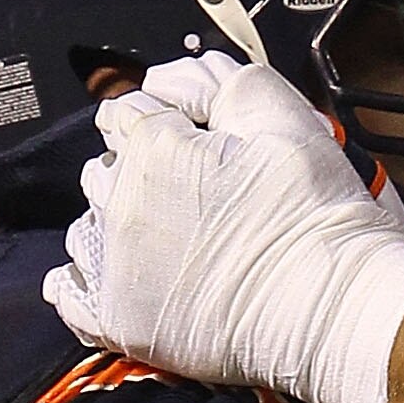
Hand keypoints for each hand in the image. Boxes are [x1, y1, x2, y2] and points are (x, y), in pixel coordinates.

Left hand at [44, 55, 403, 402]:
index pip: (129, 114)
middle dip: (138, 174)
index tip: (189, 144)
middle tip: (194, 197)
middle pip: (105, 170)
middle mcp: (123, 203)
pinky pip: (69, 296)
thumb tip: (170, 80)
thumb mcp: (284, 118)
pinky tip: (116, 276)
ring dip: (117, 225)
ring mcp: (116, 266)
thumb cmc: (318, 222)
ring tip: (171, 242)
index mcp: (154, 148)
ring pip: (87, 227)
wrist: (334, 310)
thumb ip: (220, 83)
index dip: (163, 124)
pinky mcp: (120, 322)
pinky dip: (83, 283)